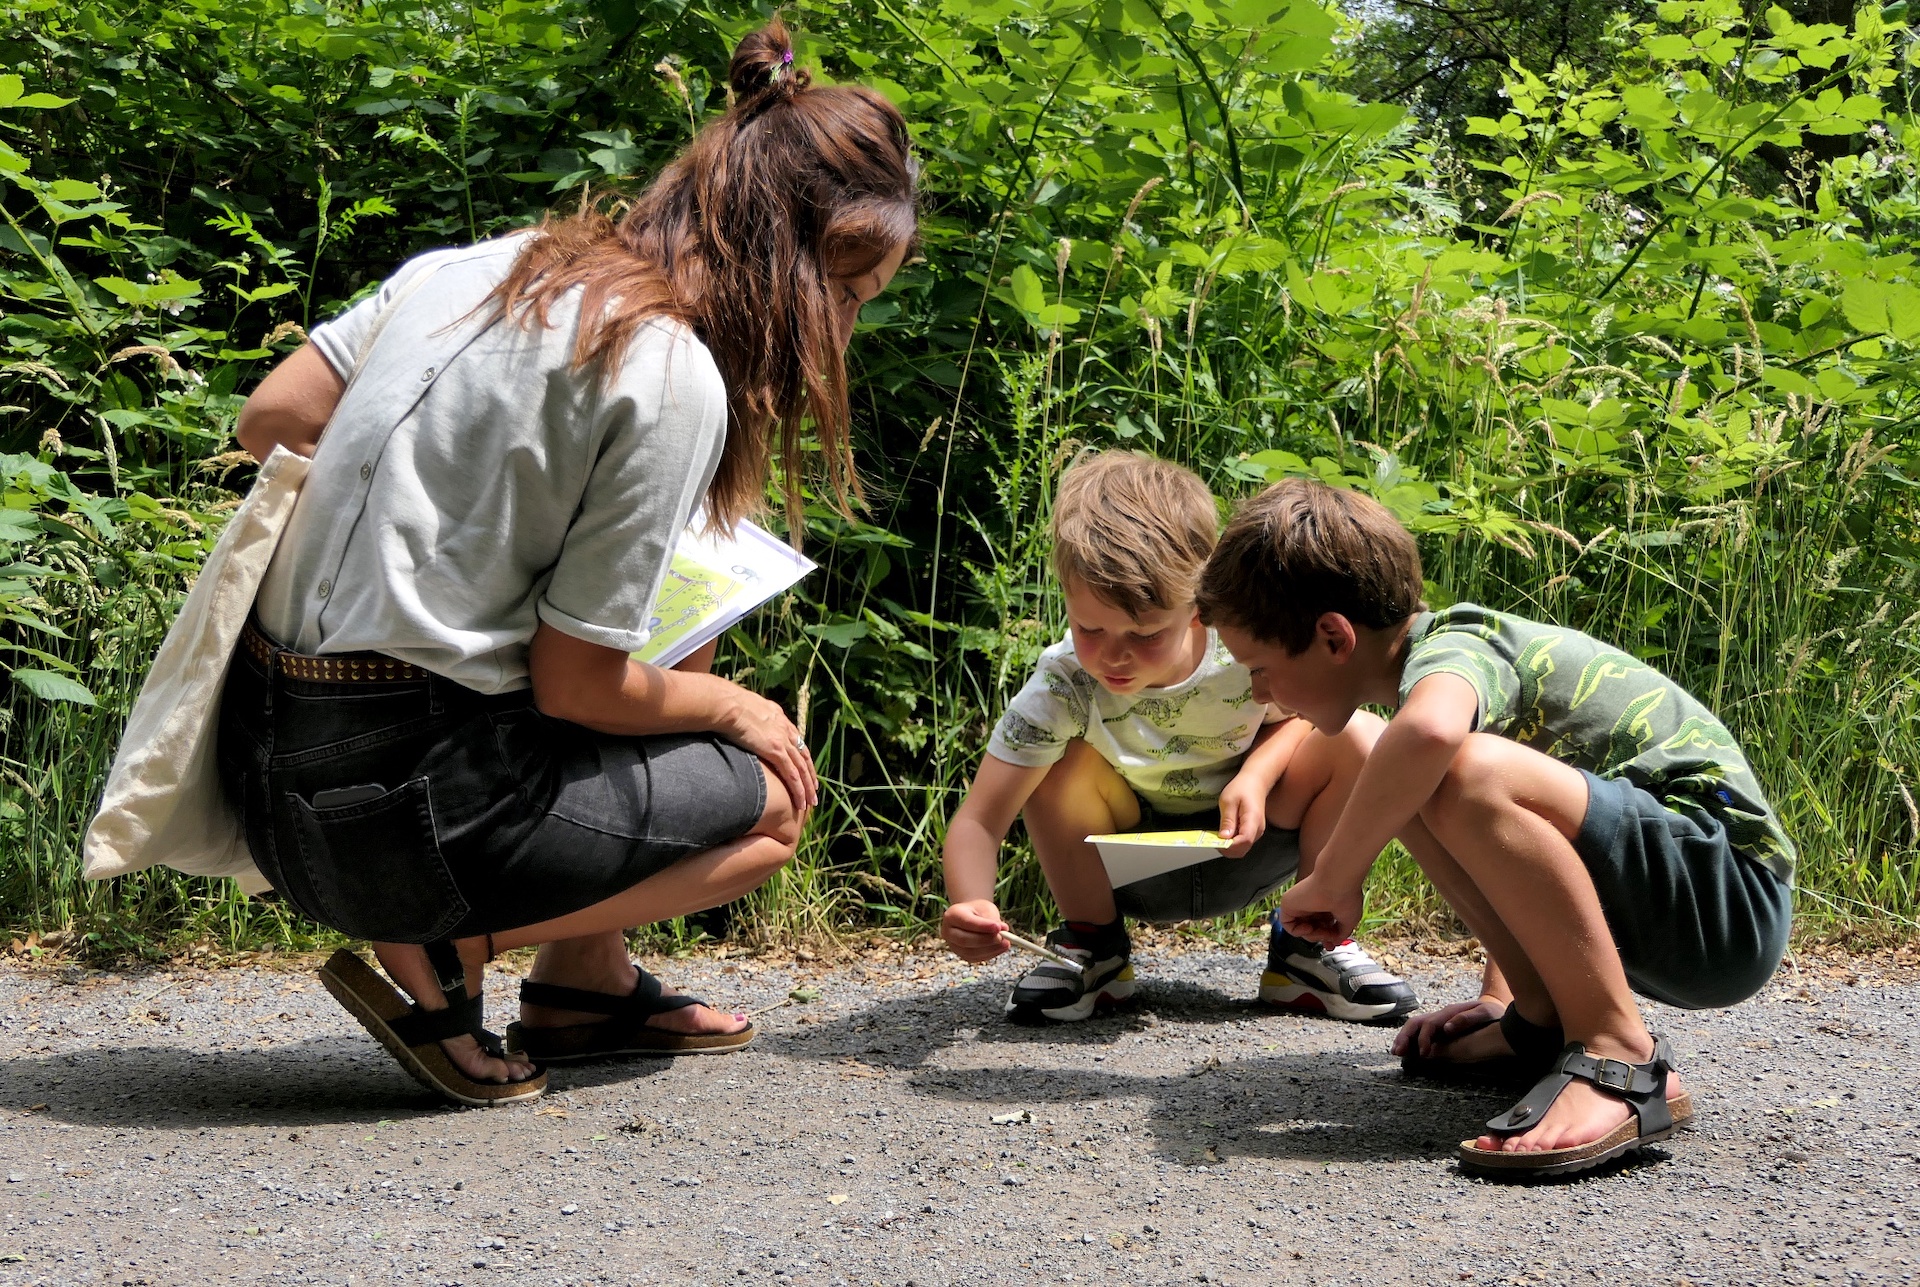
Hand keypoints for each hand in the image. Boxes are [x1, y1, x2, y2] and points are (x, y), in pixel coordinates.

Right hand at [718, 684, 817, 811]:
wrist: (728, 704)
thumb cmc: (727, 705)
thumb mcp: (745, 708)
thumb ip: (750, 717)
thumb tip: (743, 721)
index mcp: (778, 718)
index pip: (795, 740)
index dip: (801, 756)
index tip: (804, 769)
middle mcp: (785, 729)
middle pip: (803, 756)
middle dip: (809, 775)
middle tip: (814, 790)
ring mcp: (782, 740)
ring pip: (801, 769)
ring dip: (807, 787)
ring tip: (811, 802)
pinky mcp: (776, 751)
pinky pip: (792, 775)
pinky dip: (798, 790)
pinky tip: (800, 802)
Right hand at [941, 899, 1009, 962]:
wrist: (971, 916)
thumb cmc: (978, 910)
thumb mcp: (985, 908)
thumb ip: (992, 918)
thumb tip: (1002, 930)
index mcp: (952, 915)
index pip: (966, 922)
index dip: (983, 926)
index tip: (999, 927)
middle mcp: (948, 932)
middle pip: (965, 940)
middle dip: (986, 940)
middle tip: (1002, 937)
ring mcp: (954, 946)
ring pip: (971, 953)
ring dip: (991, 949)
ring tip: (1006, 942)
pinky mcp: (962, 956)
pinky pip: (976, 958)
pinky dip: (990, 954)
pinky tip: (1000, 947)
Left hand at [1215, 771, 1271, 858]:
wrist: (1255, 782)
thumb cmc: (1242, 788)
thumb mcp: (1228, 801)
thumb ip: (1227, 820)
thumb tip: (1223, 838)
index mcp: (1253, 820)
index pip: (1244, 841)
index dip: (1229, 846)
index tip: (1215, 842)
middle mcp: (1258, 830)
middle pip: (1243, 849)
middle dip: (1227, 849)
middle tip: (1213, 840)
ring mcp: (1257, 832)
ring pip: (1243, 848)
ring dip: (1229, 847)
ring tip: (1218, 836)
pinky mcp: (1254, 832)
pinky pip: (1243, 843)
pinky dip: (1233, 843)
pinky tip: (1225, 834)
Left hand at [1278, 871, 1361, 946]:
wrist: (1336, 883)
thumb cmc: (1346, 897)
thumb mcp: (1348, 921)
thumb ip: (1340, 934)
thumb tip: (1334, 943)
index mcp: (1326, 906)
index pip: (1321, 926)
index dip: (1326, 938)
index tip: (1331, 945)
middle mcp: (1313, 905)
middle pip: (1312, 929)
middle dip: (1320, 937)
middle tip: (1329, 936)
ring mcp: (1300, 904)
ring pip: (1300, 929)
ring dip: (1312, 936)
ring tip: (1322, 931)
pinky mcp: (1288, 904)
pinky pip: (1288, 925)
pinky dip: (1297, 931)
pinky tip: (1308, 927)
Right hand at [1391, 996, 1504, 1058]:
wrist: (1496, 1009)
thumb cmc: (1492, 1013)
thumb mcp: (1485, 1013)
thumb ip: (1466, 1019)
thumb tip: (1446, 1028)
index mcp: (1449, 1013)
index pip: (1429, 1024)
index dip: (1423, 1039)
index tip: (1424, 1054)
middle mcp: (1440, 1016)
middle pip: (1415, 1023)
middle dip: (1404, 1037)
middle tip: (1397, 1052)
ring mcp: (1439, 1021)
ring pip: (1415, 1027)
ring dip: (1403, 1038)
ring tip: (1396, 1052)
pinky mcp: (1440, 1028)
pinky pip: (1420, 1032)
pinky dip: (1410, 1041)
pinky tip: (1406, 1050)